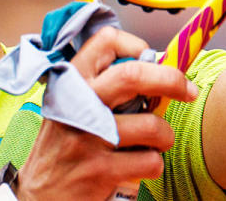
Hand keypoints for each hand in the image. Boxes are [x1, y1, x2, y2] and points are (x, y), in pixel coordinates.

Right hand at [15, 27, 197, 199]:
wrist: (38, 194)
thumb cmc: (62, 146)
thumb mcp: (70, 106)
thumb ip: (101, 86)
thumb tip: (153, 67)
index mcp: (71, 82)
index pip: (105, 41)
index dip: (135, 44)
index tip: (151, 57)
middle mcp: (78, 105)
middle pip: (134, 75)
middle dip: (171, 79)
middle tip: (187, 90)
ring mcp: (89, 138)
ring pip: (152, 125)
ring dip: (164, 136)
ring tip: (154, 142)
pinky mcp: (101, 170)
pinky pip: (150, 161)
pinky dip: (153, 165)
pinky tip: (138, 167)